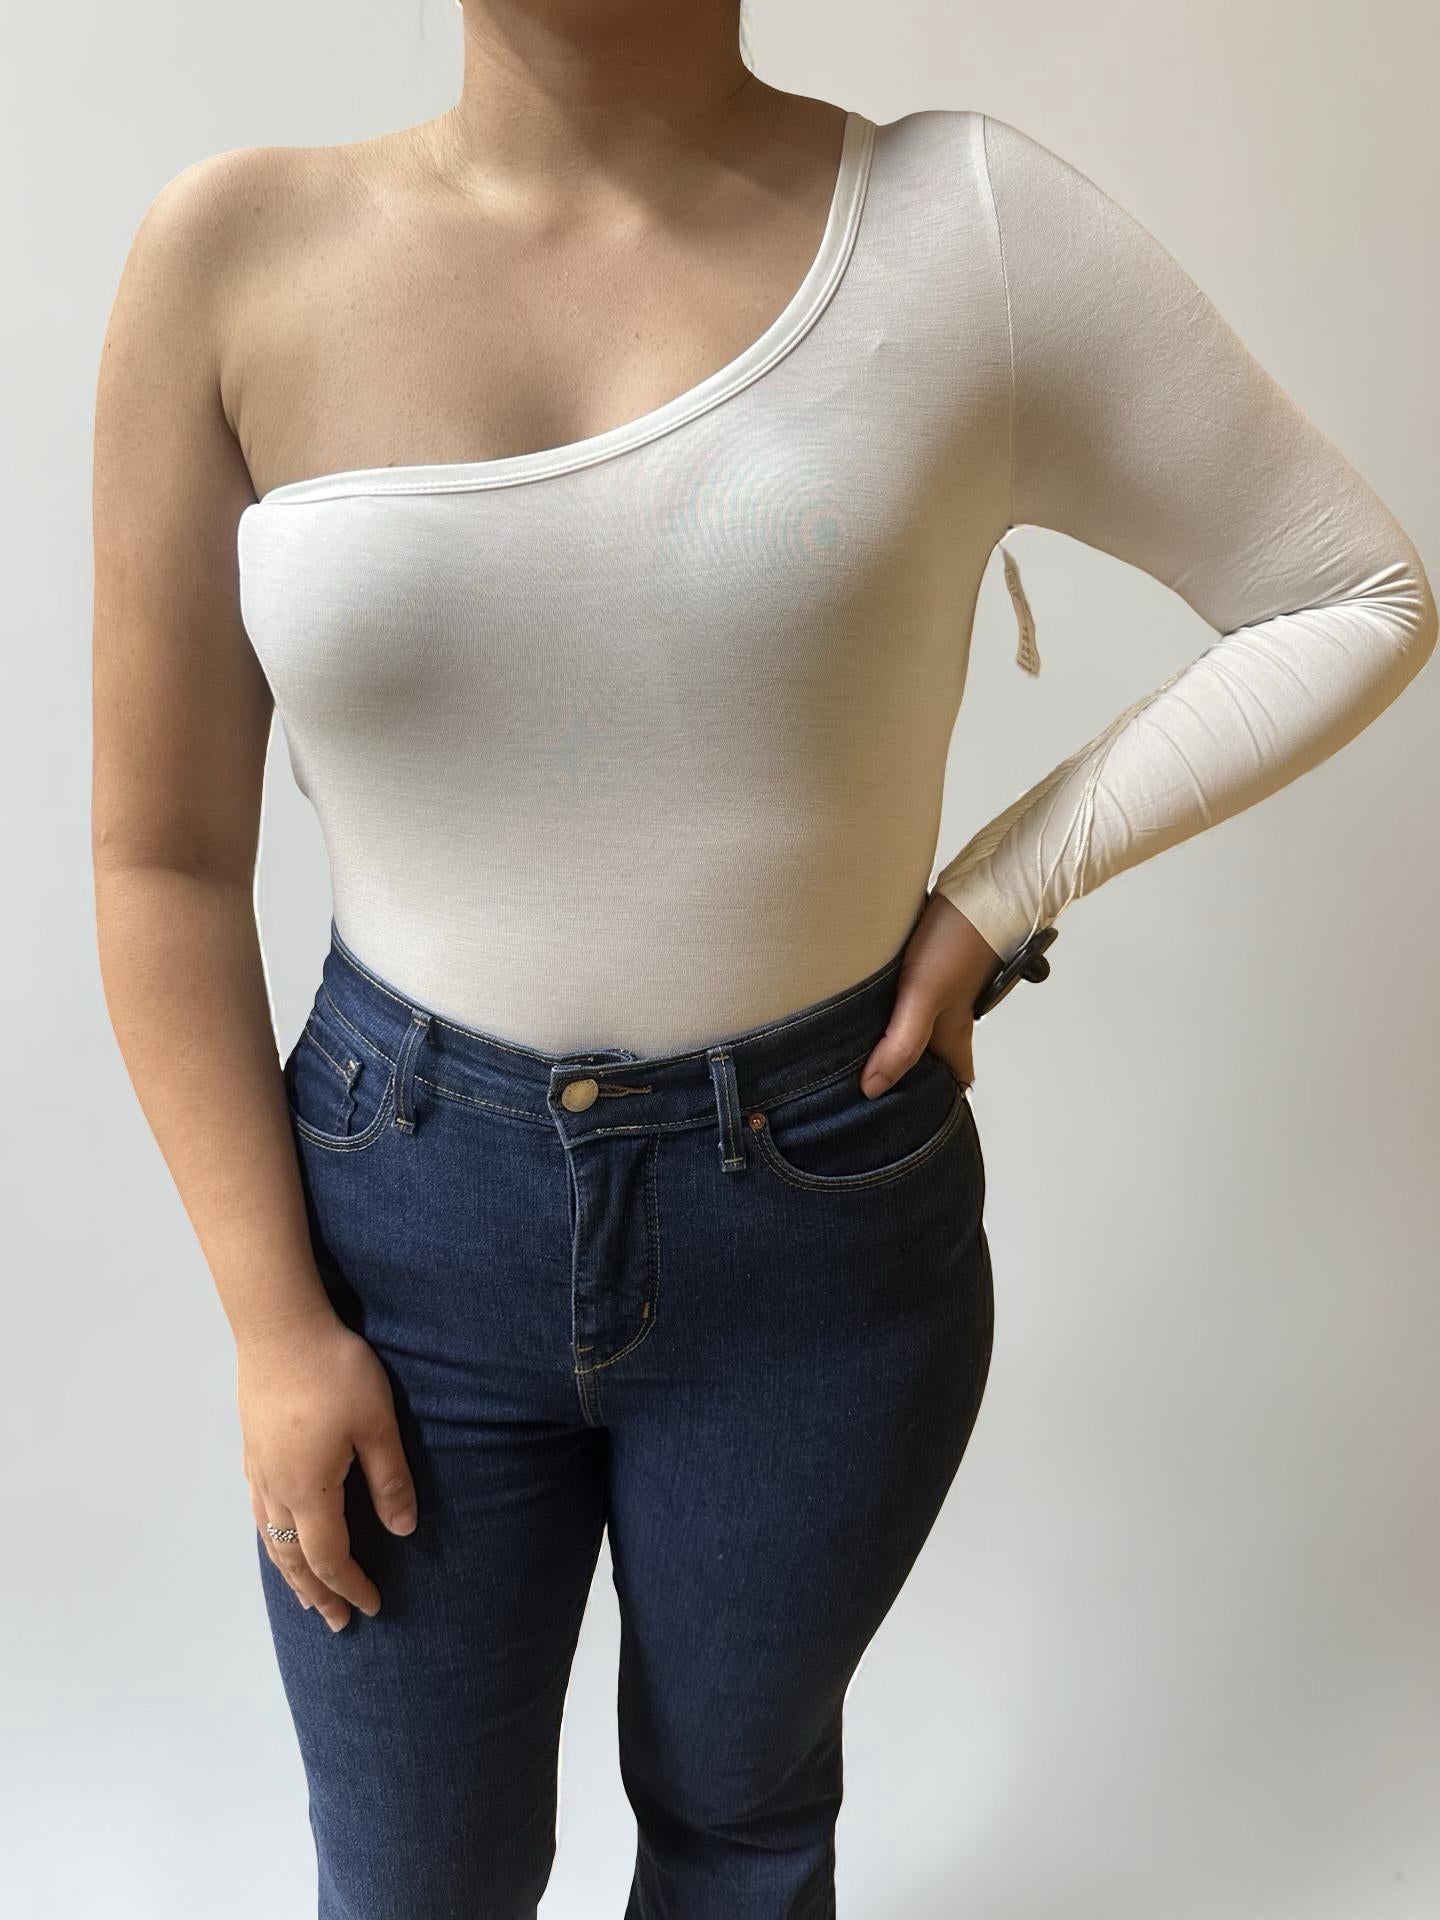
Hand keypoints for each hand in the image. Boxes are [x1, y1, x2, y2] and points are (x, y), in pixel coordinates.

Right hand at [238, 1306, 417, 1632]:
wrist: (279, 1326)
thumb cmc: (334, 1371)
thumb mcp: (376, 1423)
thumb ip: (390, 1479)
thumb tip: (403, 1530)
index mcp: (309, 1490)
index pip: (329, 1556)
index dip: (351, 1585)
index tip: (372, 1607)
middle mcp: (276, 1489)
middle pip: (293, 1558)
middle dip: (317, 1593)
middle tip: (338, 1622)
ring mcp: (258, 1469)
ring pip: (271, 1539)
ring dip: (290, 1572)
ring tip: (306, 1595)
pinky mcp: (252, 1448)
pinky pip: (261, 1514)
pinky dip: (274, 1541)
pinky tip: (281, 1535)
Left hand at [859, 892, 1003, 1097]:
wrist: (979, 887)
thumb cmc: (958, 942)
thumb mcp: (924, 997)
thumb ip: (901, 1042)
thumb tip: (873, 1088)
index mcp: (953, 1035)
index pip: (954, 1083)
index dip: (939, 1108)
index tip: (911, 1126)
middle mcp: (946, 1018)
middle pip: (930, 1060)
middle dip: (907, 1079)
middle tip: (868, 1096)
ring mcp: (936, 991)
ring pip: (914, 1029)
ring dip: (892, 1044)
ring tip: (855, 1058)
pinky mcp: (923, 966)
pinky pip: (903, 999)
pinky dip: (886, 1012)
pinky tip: (862, 1009)